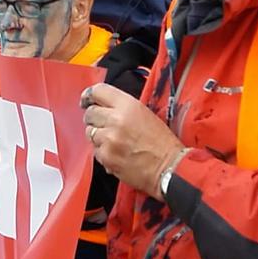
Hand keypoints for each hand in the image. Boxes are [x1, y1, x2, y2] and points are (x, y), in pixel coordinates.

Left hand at [81, 83, 184, 199]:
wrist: (169, 167)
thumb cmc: (162, 142)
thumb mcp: (145, 113)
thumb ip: (123, 107)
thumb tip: (104, 105)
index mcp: (127, 105)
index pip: (98, 91)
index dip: (90, 96)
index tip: (87, 100)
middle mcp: (116, 119)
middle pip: (90, 113)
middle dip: (94, 118)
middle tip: (104, 124)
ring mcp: (109, 139)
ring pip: (90, 132)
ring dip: (98, 136)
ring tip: (114, 141)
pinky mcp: (106, 156)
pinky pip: (95, 150)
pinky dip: (103, 152)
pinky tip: (117, 153)